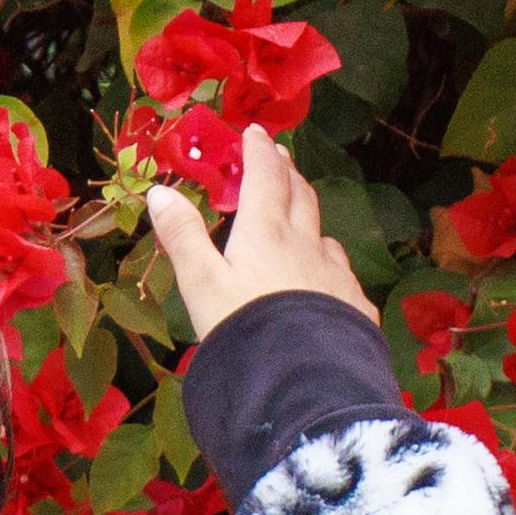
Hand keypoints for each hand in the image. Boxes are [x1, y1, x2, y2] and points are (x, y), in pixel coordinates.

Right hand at [151, 131, 362, 340]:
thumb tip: (161, 192)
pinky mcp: (354, 306)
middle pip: (300, 197)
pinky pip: (343, 276)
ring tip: (302, 220)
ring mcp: (336, 275)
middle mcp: (306, 245)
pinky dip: (330, 267)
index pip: (265, 178)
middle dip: (288, 173)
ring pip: (324, 236)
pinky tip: (327, 282)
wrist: (303, 381)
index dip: (258, 152)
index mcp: (267, 233)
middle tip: (280, 158)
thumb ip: (183, 236)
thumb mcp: (200, 284)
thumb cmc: (244, 327)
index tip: (255, 132)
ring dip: (311, 220)